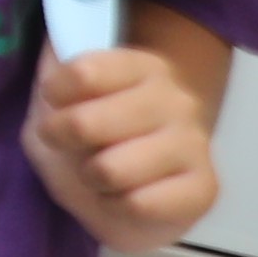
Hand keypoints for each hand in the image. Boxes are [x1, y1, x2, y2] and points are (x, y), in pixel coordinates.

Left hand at [31, 42, 222, 250]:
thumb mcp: (54, 107)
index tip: (55, 104)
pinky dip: (117, 207)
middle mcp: (176, 99)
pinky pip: (138, 204)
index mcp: (141, 67)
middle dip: (63, 142)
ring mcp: (195, 143)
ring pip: (110, 169)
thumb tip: (54, 48)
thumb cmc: (86, 144)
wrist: (122, 202)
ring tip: (102, 175)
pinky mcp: (205, 188)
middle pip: (86, 123)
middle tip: (72, 147)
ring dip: (92, 179)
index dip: (54, 95)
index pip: (83, 72)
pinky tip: (126, 198)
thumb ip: (52, 81)